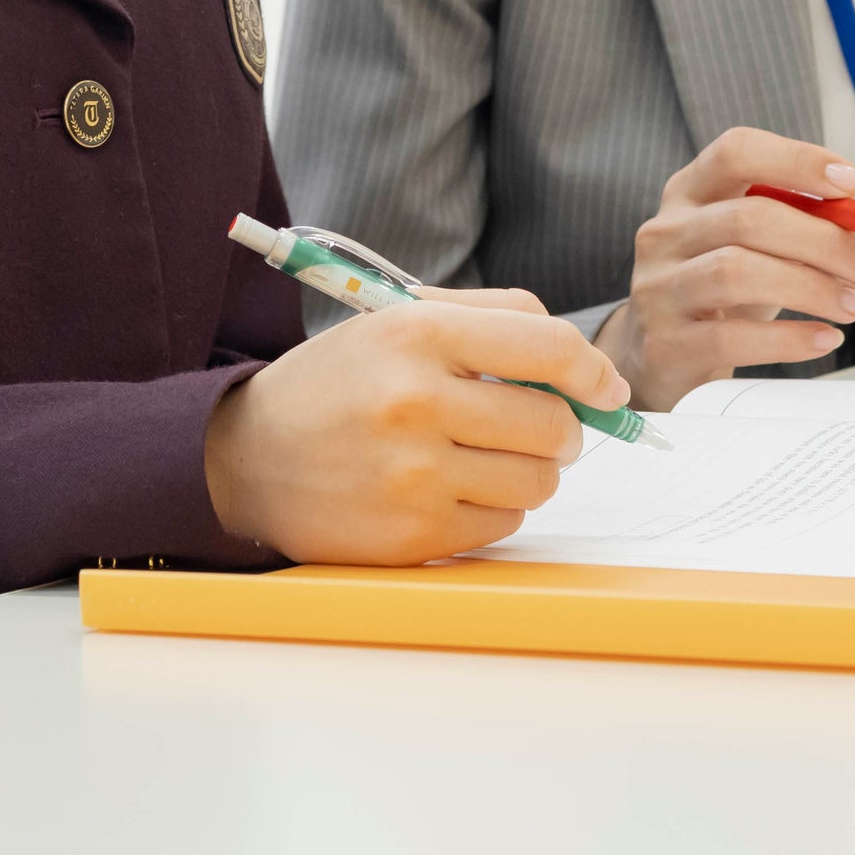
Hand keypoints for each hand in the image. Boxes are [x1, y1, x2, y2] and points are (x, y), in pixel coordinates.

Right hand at [201, 289, 629, 564]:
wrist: (248, 456)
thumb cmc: (340, 384)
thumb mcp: (400, 320)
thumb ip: (495, 320)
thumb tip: (585, 365)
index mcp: (418, 334)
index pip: (549, 348)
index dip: (594, 372)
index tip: (606, 388)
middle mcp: (416, 402)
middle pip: (553, 424)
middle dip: (561, 427)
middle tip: (534, 425)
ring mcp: (413, 475)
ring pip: (537, 481)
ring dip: (529, 469)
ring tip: (485, 455)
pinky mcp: (412, 534)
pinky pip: (502, 524)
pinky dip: (493, 508)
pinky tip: (451, 487)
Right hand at [595, 128, 854, 409]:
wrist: (661, 355)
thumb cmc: (722, 291)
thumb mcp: (754, 246)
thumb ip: (802, 224)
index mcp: (689, 191)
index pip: (736, 152)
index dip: (797, 160)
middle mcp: (665, 232)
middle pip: (748, 218)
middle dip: (826, 241)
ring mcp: (658, 288)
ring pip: (737, 272)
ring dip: (812, 287)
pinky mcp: (665, 344)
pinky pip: (732, 337)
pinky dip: (790, 338)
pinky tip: (825, 338)